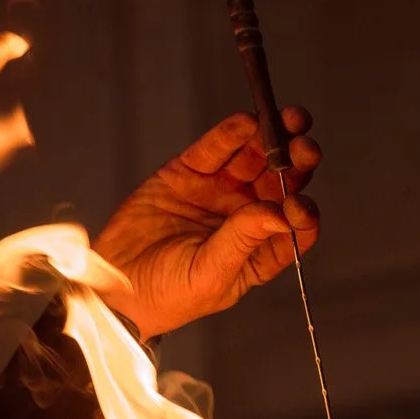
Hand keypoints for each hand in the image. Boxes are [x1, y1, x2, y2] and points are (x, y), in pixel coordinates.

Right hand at [91, 108, 320, 341]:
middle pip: (279, 184)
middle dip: (296, 163)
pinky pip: (215, 149)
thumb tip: (282, 213)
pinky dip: (231, 134)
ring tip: (287, 122)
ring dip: (271, 138)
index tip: (299, 204)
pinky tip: (246, 122)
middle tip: (304, 147)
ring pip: (252, 159)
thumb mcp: (211, 275)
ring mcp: (216, 193)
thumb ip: (244, 240)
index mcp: (257, 253)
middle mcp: (243, 219)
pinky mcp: (188, 173)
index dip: (303, 212)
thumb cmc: (166, 296)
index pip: (294, 228)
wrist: (115, 285)